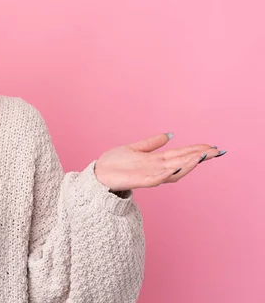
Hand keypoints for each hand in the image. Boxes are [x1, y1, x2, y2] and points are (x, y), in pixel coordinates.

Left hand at [94, 133, 225, 191]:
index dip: (196, 150)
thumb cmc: (114, 163)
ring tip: (202, 157)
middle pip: (183, 162)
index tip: (212, 146)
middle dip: (199, 156)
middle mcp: (156, 168)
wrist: (98, 173)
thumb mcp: (135, 148)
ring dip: (188, 164)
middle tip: (217, 151)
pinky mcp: (139, 181)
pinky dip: (167, 174)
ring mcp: (149, 175)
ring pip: (174, 171)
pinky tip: (177, 167)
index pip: (181, 154)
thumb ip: (152, 143)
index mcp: (156, 160)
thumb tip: (170, 135)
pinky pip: (157, 179)